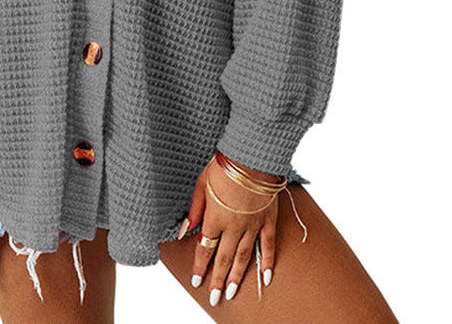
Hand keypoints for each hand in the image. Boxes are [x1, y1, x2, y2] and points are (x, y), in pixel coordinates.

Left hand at [184, 154, 280, 305]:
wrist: (251, 154)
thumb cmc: (224, 165)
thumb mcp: (201, 183)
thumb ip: (194, 209)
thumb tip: (184, 230)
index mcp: (215, 217)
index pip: (205, 248)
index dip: (200, 266)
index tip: (197, 282)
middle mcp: (233, 225)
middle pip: (223, 258)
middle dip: (217, 279)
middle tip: (215, 298)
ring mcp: (253, 224)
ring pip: (243, 256)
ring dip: (237, 276)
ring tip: (231, 292)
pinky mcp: (268, 219)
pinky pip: (268, 245)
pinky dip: (267, 261)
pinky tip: (265, 277)